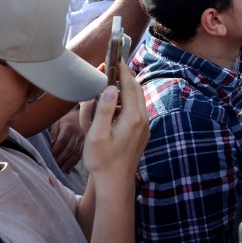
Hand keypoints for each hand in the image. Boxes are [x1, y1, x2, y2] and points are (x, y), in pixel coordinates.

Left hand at [50, 109, 84, 172]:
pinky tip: (69, 169)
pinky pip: (80, 155)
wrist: (81, 116)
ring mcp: (84, 140)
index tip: (50, 157)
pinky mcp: (86, 145)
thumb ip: (53, 131)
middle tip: (54, 166)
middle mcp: (78, 134)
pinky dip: (74, 163)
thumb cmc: (66, 120)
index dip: (56, 150)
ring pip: (76, 153)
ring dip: (68, 163)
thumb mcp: (57, 121)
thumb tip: (52, 142)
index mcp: (69, 127)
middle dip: (61, 159)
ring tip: (62, 170)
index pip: (62, 141)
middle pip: (70, 149)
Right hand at [83, 63, 149, 189]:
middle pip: (136, 90)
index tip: (116, 58)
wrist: (116, 183)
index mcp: (132, 117)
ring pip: (138, 100)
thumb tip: (110, 87)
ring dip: (126, 90)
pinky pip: (136, 110)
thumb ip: (104, 109)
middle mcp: (143, 119)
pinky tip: (115, 106)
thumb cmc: (102, 160)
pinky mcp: (142, 133)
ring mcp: (145, 126)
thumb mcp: (96, 134)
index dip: (122, 71)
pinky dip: (127, 102)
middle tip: (113, 67)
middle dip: (126, 77)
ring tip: (111, 84)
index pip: (129, 86)